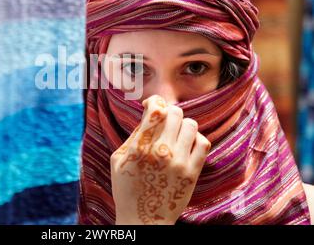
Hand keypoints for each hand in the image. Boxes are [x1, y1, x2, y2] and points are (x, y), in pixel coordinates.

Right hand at [110, 94, 210, 224]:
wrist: (143, 220)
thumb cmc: (126, 188)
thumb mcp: (118, 159)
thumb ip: (133, 135)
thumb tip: (149, 113)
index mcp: (140, 148)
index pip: (156, 110)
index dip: (155, 101)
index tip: (152, 105)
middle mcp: (162, 152)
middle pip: (175, 113)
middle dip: (168, 111)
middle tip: (163, 120)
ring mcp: (180, 162)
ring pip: (191, 124)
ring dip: (182, 124)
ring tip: (175, 133)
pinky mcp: (193, 172)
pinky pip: (203, 142)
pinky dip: (195, 138)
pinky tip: (186, 144)